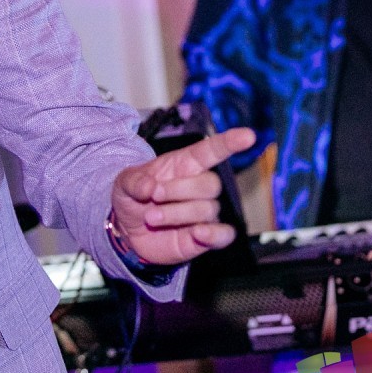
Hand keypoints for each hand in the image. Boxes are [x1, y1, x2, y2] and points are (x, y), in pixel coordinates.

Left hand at [110, 128, 256, 266]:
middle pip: (209, 184)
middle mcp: (200, 187)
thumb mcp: (124, 183)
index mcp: (185, 165)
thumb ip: (134, 181)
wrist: (128, 230)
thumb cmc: (132, 198)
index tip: (247, 136)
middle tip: (154, 195)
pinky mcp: (207, 237)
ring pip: (206, 210)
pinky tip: (197, 233)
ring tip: (151, 217)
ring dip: (176, 213)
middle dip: (179, 190)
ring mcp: (206, 212)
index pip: (212, 151)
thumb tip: (150, 186)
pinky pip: (223, 235)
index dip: (229, 143)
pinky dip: (213, 234)